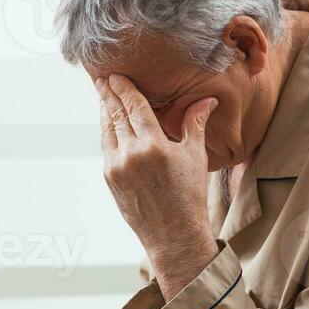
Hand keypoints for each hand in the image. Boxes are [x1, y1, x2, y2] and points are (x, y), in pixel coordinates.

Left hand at [96, 74, 219, 299]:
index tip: (115, 75)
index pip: (135, 106)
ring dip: (104, 111)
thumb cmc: (189, 195)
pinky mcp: (110, 178)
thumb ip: (195, 123)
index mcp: (154, 145)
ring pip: (106, 130)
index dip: (124, 88)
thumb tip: (207, 99)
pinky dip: (106, 132)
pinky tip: (109, 124)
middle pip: (115, 114)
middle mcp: (132, 154)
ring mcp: (117, 167)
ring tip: (103, 96)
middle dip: (108, 94)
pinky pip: (106, 148)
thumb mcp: (195, 157)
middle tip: (101, 78)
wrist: (173, 233)